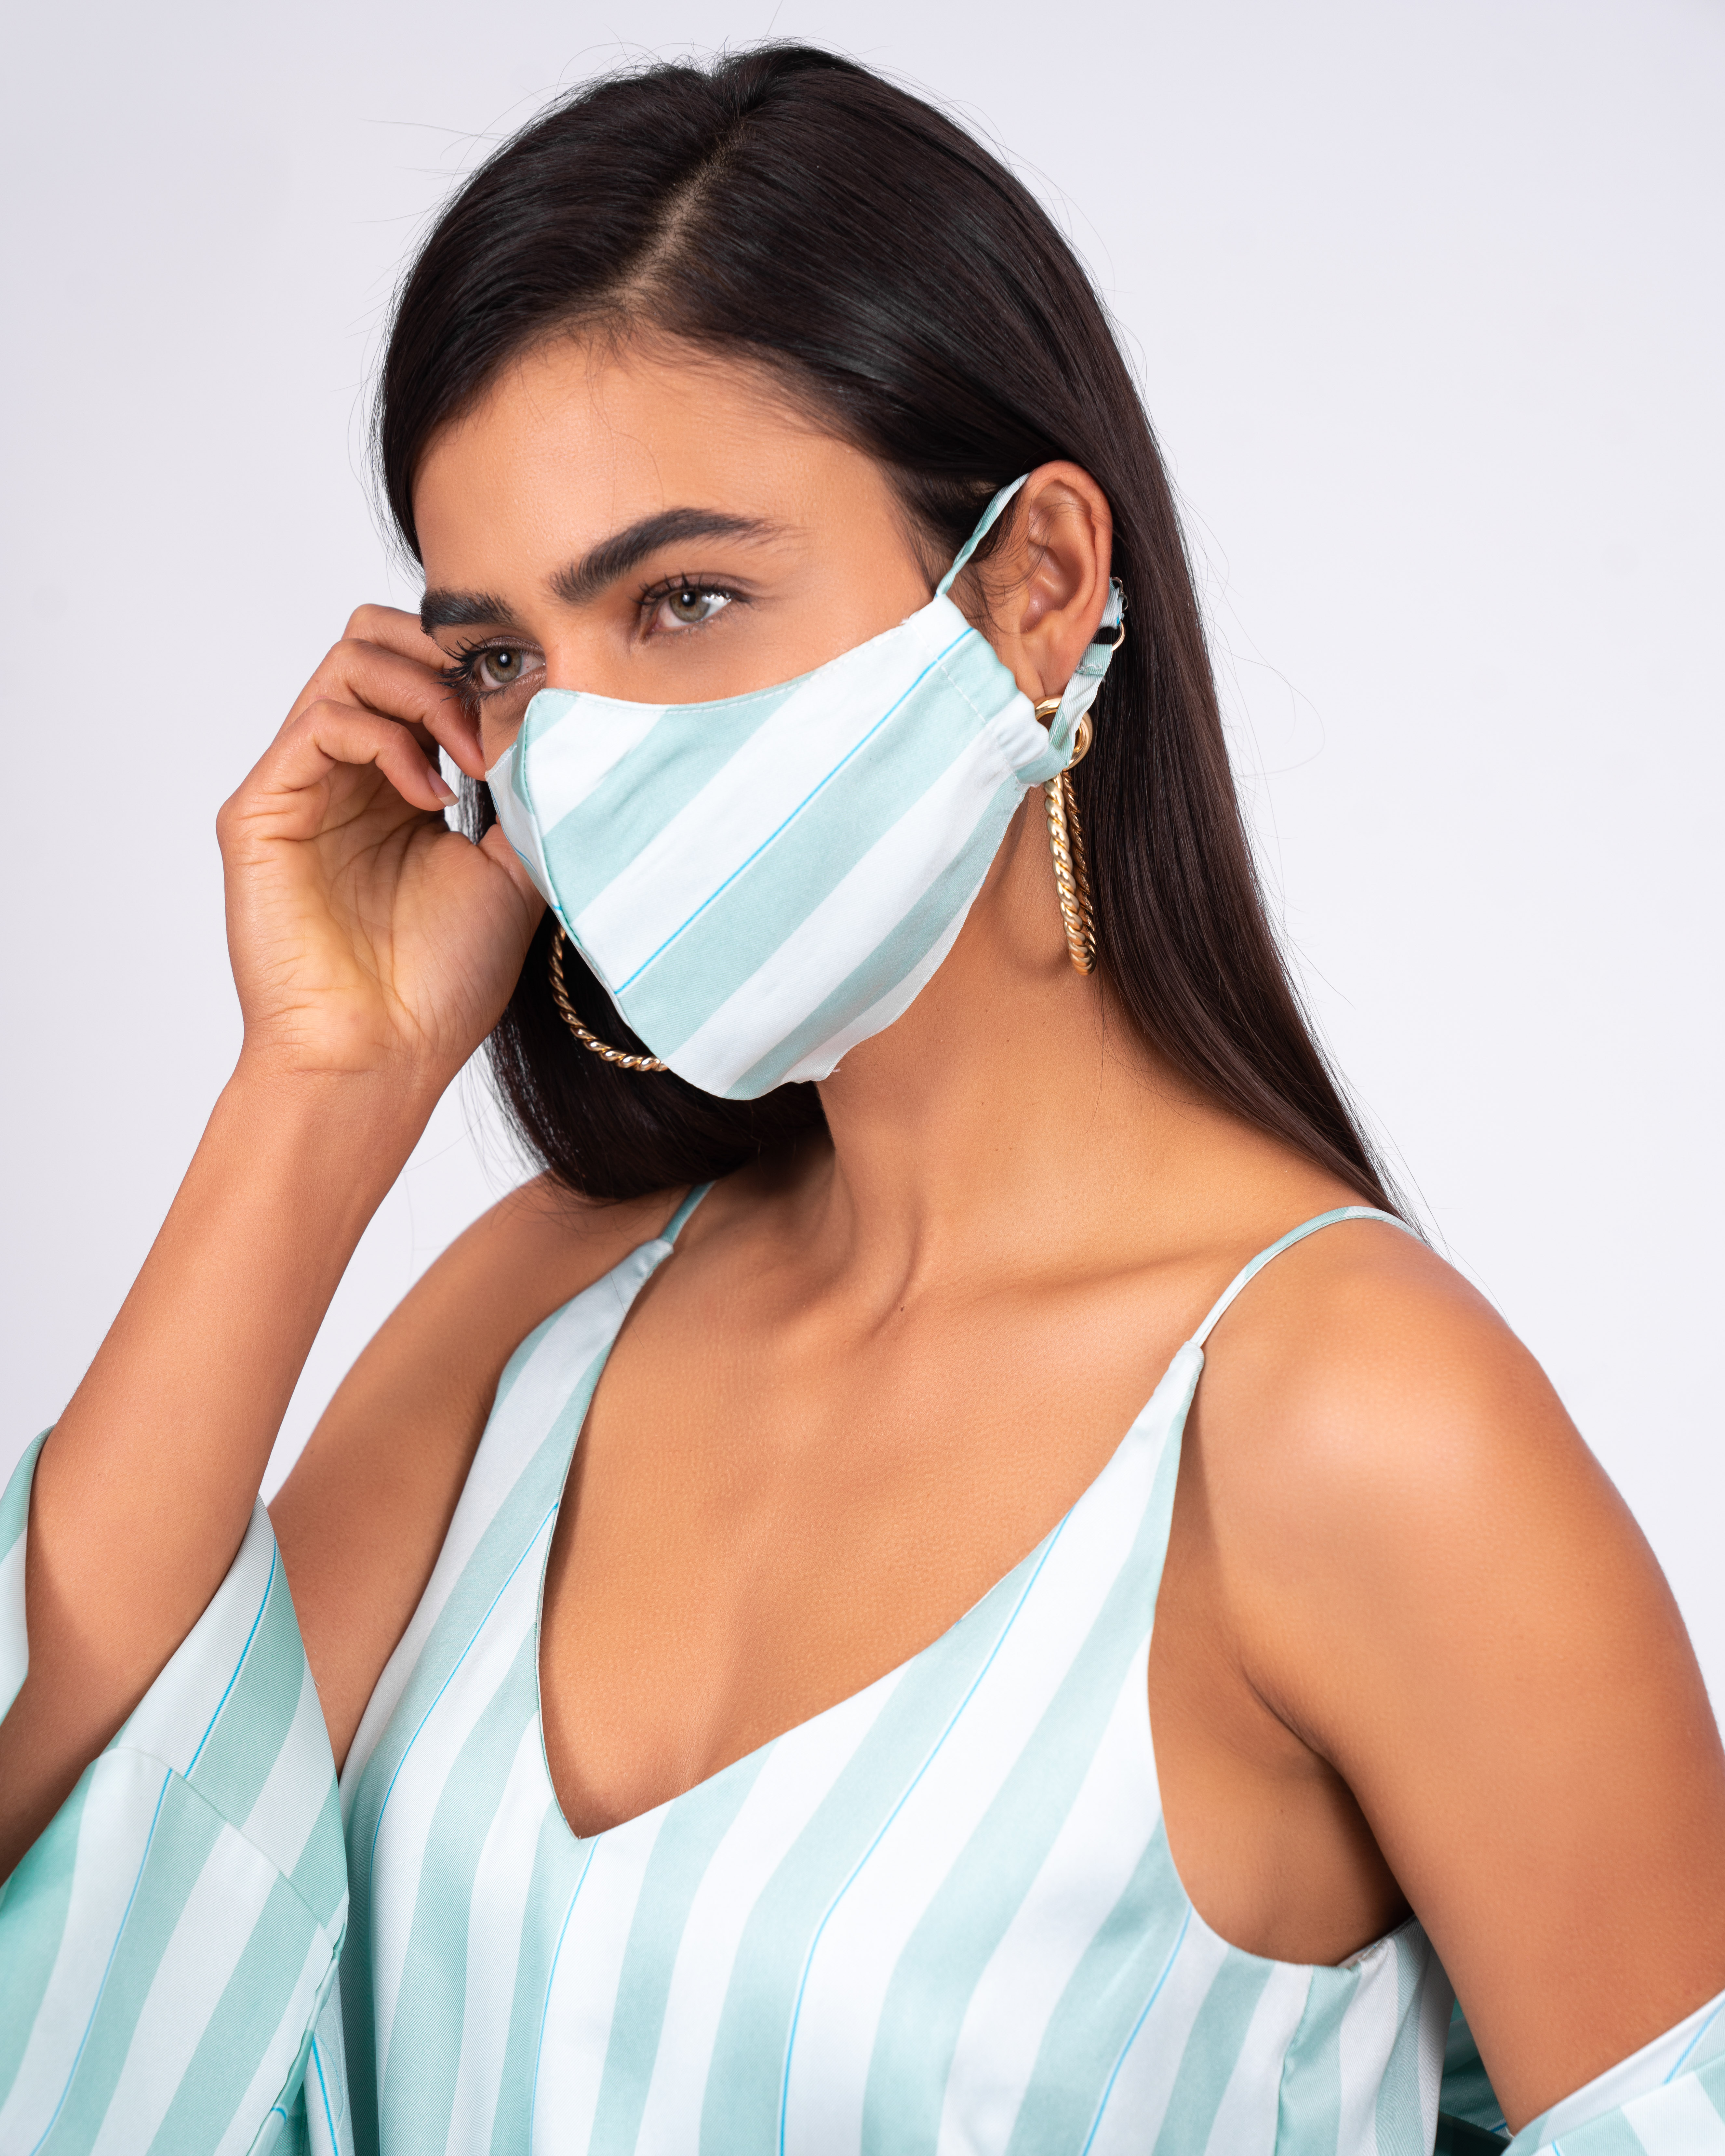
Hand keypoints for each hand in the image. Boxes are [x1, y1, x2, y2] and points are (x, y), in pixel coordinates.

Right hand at [218, 605, 541, 1090]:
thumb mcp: (513, 868)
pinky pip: (321, 722)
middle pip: (375, 639)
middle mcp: (344, 773)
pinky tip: (430, 798)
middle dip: (443, 658)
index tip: (534, 709)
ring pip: (348, 662)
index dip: (476, 670)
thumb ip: (523, 792)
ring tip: (469, 762)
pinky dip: (386, 740)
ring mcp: (298, 785)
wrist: (382, 1056)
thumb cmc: (440, 982)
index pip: (420, 667)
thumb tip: (558, 721)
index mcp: (398, 782)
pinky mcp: (261, 808)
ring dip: (424, 693)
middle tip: (493, 722)